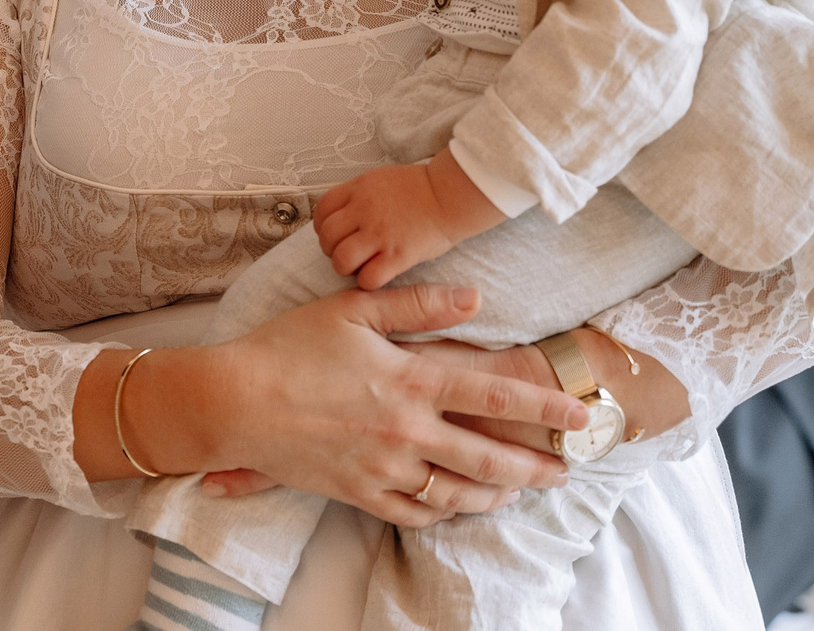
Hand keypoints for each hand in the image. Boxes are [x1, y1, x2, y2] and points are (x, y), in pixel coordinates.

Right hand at [126, 286, 582, 529]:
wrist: (234, 401)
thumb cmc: (289, 347)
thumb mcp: (353, 310)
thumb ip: (418, 306)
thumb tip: (473, 299)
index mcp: (410, 380)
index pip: (493, 394)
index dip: (543, 406)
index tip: (580, 414)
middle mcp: (405, 429)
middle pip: (487, 457)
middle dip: (534, 465)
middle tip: (565, 470)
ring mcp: (382, 467)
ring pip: (455, 493)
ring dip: (494, 494)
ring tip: (517, 490)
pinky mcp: (357, 492)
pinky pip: (413, 513)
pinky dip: (441, 512)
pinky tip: (454, 504)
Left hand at [315, 155, 502, 289]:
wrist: (451, 196)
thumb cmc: (421, 188)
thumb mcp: (382, 179)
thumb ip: (360, 195)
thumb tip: (343, 212)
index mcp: (359, 189)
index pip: (323, 210)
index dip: (322, 227)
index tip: (332, 234)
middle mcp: (364, 210)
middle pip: (328, 237)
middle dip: (331, 249)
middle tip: (345, 254)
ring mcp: (380, 234)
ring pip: (341, 260)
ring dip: (345, 268)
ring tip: (358, 267)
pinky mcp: (397, 256)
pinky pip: (368, 277)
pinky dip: (367, 281)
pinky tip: (377, 275)